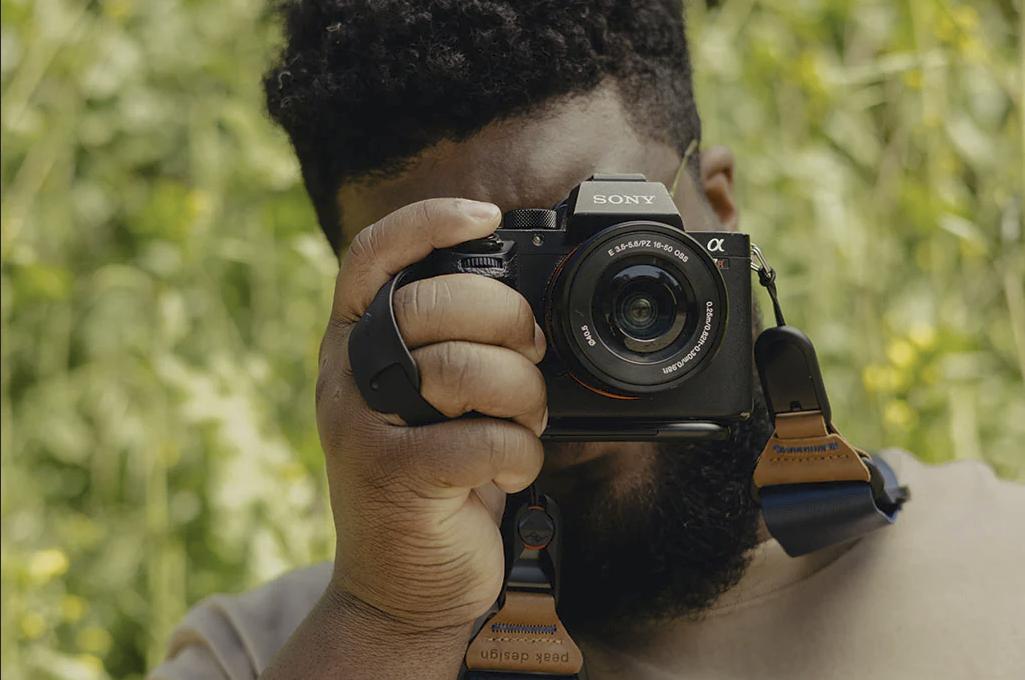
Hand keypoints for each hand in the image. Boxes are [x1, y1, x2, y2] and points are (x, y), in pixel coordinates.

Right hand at [317, 198, 547, 633]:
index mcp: (357, 344)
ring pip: (464, 367)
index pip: (371, 255)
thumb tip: (527, 306)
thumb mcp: (432, 404)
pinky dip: (520, 455)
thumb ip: (454, 350)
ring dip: (522, 393)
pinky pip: (484, 439)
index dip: (426, 222)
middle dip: (509, 322)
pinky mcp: (393, 476)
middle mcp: (348, 375)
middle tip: (533, 355)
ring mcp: (362, 425)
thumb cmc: (434, 483)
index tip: (486, 215)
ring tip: (526, 420)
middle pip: (436, 302)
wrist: (401, 590)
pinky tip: (511, 471)